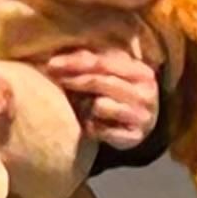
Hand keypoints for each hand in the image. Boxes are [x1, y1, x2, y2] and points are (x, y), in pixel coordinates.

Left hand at [37, 44, 159, 146]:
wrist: (138, 125)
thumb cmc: (115, 94)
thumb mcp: (109, 74)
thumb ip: (90, 62)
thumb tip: (57, 60)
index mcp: (141, 72)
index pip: (102, 63)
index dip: (74, 62)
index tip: (51, 64)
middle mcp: (145, 93)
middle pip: (99, 82)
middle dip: (73, 80)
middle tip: (54, 77)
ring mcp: (142, 116)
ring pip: (100, 106)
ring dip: (85, 106)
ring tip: (84, 106)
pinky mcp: (134, 137)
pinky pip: (101, 130)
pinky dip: (92, 126)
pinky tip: (92, 124)